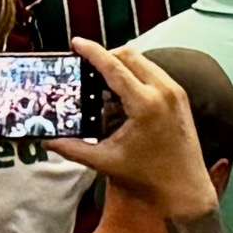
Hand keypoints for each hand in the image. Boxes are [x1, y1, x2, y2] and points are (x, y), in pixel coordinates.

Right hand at [48, 41, 217, 220]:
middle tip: (86, 65)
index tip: (76, 43)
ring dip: (122, 63)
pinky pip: (155, 72)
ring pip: (144, 60)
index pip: (113, 66)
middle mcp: (164, 91)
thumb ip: (73, 149)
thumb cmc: (148, 177)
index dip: (92, 51)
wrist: (185, 189)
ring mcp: (175, 92)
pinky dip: (137, 73)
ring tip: (102, 80)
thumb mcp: (106, 161)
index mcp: (145, 104)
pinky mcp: (181, 97)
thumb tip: (47, 141)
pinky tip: (123, 92)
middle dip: (106, 55)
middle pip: (130, 54)